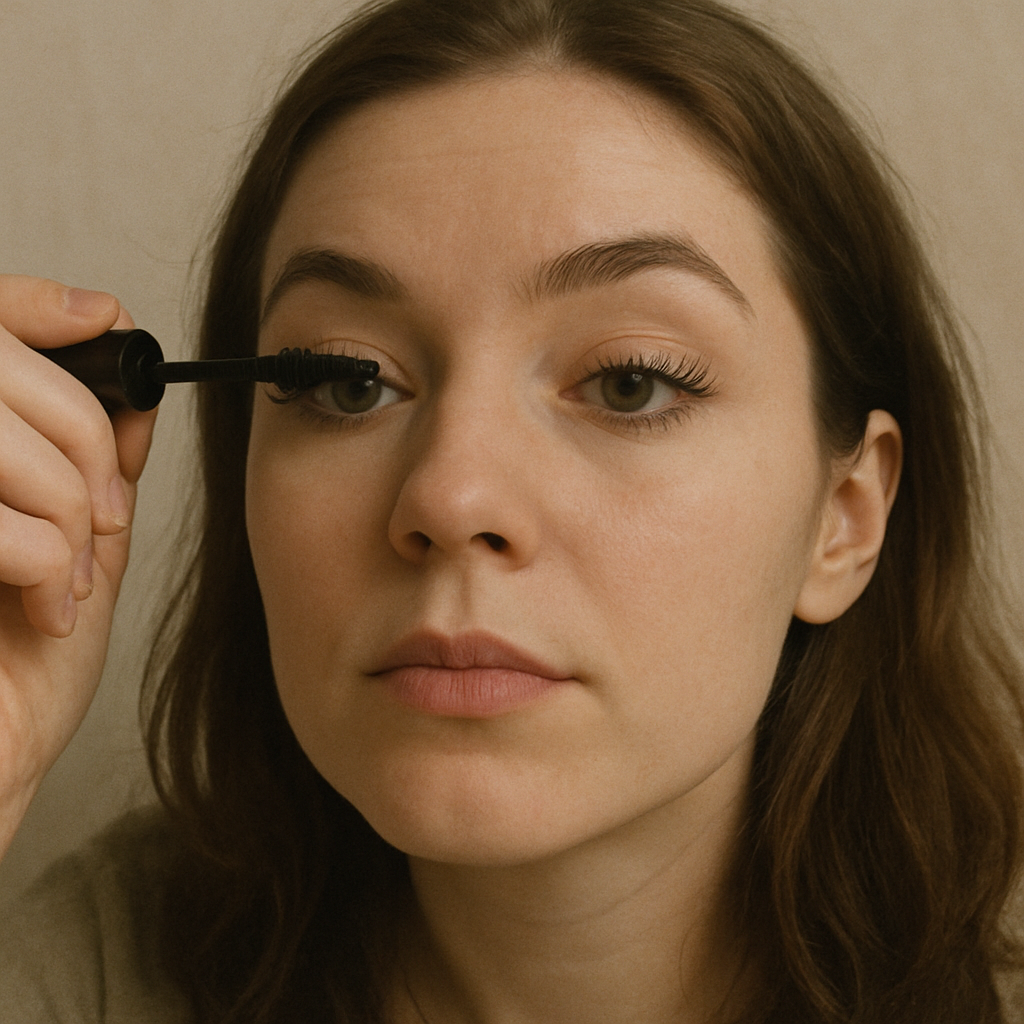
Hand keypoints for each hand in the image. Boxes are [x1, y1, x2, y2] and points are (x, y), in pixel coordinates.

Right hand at [0, 275, 157, 856]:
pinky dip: (49, 563)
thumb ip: (96, 465)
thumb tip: (134, 394)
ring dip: (70, 509)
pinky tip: (47, 608)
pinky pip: (6, 526)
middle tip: (101, 512)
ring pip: (6, 441)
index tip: (106, 320)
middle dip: (82, 436)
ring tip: (70, 575)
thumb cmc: (24, 660)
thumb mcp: (80, 541)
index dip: (32, 303)